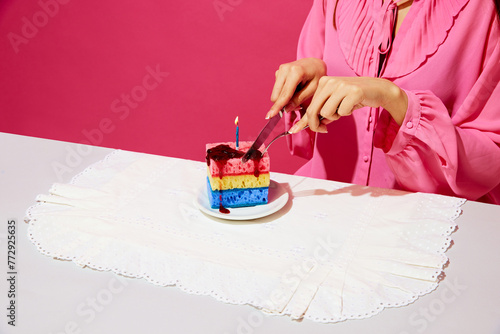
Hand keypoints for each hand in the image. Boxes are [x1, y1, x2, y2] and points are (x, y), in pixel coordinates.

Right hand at [267, 58, 326, 118]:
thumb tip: (286, 109)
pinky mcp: (278, 72)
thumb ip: (299, 99)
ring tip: (298, 95)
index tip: (270, 116)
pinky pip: (277, 89)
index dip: (278, 107)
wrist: (314, 63)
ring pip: (276, 94)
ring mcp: (280, 70)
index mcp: (295, 72)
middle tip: (298, 105)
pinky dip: (284, 93)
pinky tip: (294, 89)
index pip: (284, 94)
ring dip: (284, 99)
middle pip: (276, 95)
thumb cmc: (317, 75)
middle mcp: (285, 69)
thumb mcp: (313, 89)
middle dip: (284, 104)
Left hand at [289, 76, 407, 132]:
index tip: (295, 130)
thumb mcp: (335, 103)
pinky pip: (342, 112)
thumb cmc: (354, 98)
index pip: (310, 105)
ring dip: (335, 117)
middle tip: (324, 130)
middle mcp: (330, 81)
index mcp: (323, 82)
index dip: (305, 121)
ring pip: (327, 113)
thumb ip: (323, 112)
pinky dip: (347, 113)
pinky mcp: (353, 91)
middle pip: (314, 110)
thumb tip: (312, 125)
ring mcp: (341, 85)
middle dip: (315, 125)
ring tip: (344, 109)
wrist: (378, 89)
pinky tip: (353, 105)